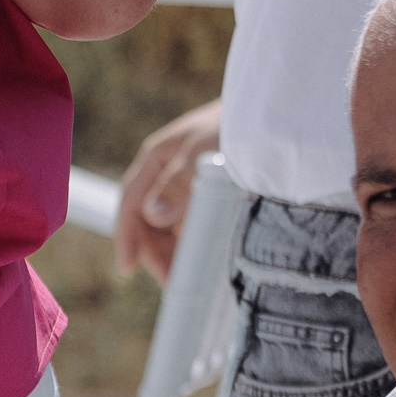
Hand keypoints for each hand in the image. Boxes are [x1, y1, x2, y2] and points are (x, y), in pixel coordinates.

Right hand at [115, 99, 222, 280]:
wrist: (269, 114)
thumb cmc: (234, 126)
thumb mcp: (204, 152)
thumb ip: (180, 183)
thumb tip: (152, 215)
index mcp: (156, 159)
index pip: (130, 202)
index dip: (126, 236)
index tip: (127, 269)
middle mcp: (165, 174)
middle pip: (147, 220)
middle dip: (153, 252)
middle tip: (171, 282)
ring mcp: (185, 185)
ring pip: (167, 226)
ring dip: (172, 252)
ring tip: (187, 277)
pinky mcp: (206, 195)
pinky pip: (189, 225)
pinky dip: (191, 244)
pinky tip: (203, 260)